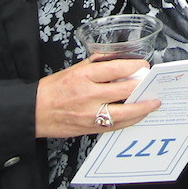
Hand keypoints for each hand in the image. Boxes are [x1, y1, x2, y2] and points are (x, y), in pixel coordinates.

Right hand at [35, 58, 161, 137]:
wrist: (34, 112)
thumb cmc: (51, 90)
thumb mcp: (73, 70)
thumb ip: (95, 65)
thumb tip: (116, 59)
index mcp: (84, 76)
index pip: (116, 68)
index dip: (135, 67)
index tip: (143, 66)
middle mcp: (89, 95)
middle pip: (125, 89)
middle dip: (142, 85)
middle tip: (150, 82)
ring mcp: (91, 114)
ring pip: (125, 111)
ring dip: (143, 107)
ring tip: (153, 102)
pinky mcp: (91, 128)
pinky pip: (117, 125)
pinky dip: (131, 120)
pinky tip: (139, 115)